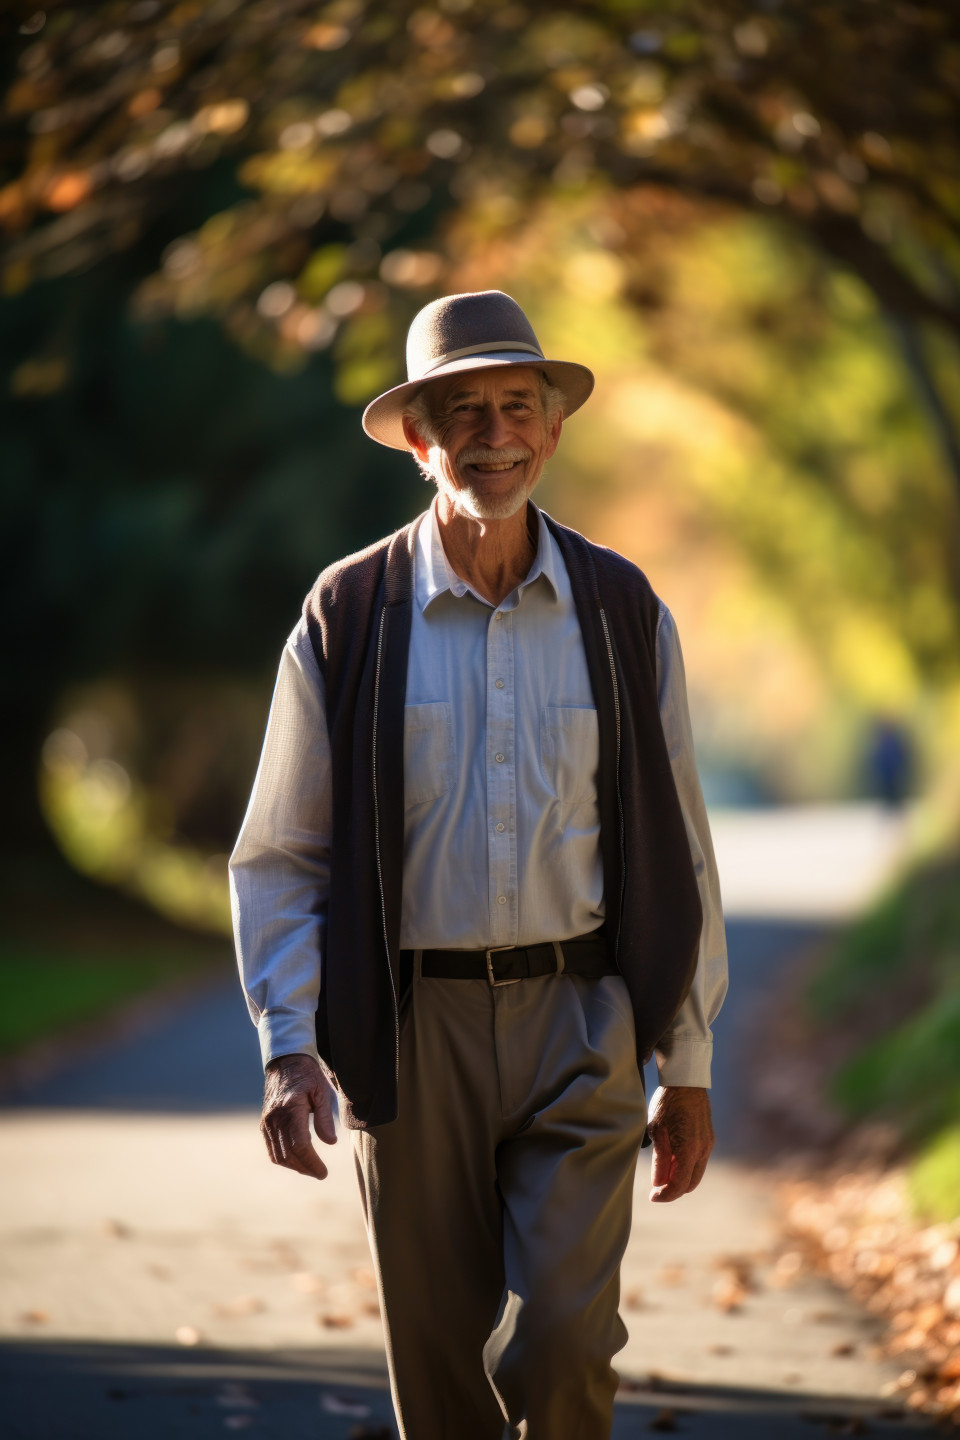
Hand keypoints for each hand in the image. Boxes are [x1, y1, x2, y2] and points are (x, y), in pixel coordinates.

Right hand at [261, 1053, 336, 1180]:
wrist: (285, 1062)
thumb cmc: (307, 1075)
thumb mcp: (322, 1091)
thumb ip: (325, 1117)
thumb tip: (330, 1143)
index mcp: (291, 1108)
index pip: (300, 1145)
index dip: (312, 1162)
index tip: (323, 1172)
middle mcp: (275, 1118)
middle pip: (288, 1154)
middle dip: (305, 1168)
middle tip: (320, 1173)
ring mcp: (267, 1122)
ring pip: (278, 1155)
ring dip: (294, 1166)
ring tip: (311, 1169)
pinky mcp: (264, 1124)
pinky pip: (271, 1148)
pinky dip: (284, 1159)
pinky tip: (297, 1160)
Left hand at [647, 1085, 713, 1202]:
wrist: (686, 1082)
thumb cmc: (668, 1103)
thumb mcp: (657, 1130)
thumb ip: (659, 1159)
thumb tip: (659, 1183)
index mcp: (689, 1150)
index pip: (679, 1185)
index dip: (666, 1195)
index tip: (653, 1196)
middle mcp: (703, 1150)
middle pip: (690, 1183)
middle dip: (674, 1189)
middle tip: (656, 1187)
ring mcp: (708, 1144)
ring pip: (695, 1172)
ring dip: (680, 1177)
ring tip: (662, 1169)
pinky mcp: (708, 1138)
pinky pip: (699, 1160)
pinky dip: (686, 1165)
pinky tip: (672, 1157)